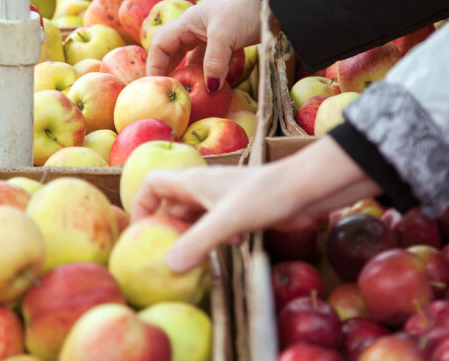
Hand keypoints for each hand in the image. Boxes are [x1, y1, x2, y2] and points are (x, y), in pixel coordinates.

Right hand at [131, 136, 381, 272]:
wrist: (308, 188)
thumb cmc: (266, 196)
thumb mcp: (228, 221)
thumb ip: (199, 242)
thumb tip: (169, 266)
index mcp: (194, 182)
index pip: (153, 184)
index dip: (140, 206)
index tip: (140, 234)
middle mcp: (206, 187)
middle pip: (172, 205)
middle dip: (167, 230)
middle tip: (165, 256)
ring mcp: (225, 198)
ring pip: (196, 217)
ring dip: (193, 236)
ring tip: (195, 257)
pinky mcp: (243, 209)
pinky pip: (218, 224)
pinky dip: (218, 237)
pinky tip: (232, 248)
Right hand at [146, 0, 261, 89]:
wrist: (272, 2)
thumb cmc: (244, 12)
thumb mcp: (225, 36)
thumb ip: (214, 63)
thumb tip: (210, 88)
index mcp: (187, 22)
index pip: (160, 44)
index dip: (155, 64)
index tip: (156, 85)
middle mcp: (194, 28)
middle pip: (172, 50)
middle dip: (168, 70)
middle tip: (166, 90)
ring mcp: (209, 34)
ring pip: (191, 56)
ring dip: (189, 72)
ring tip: (186, 91)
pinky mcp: (224, 41)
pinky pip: (209, 59)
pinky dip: (208, 71)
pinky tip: (211, 84)